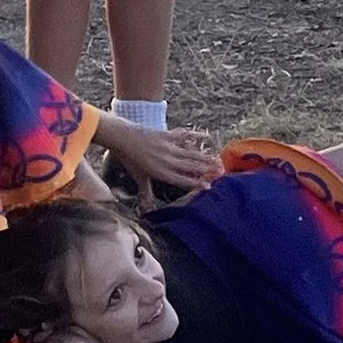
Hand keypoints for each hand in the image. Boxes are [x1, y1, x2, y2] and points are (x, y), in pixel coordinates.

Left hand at [96, 118, 216, 193]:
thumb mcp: (138, 177)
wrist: (122, 138)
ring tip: (218, 160)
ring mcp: (168, 148)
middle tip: (221, 172)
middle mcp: (167, 162)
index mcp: (161, 173)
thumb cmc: (129, 159)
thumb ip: (145, 192)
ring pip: (191, 154)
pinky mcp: (167, 135)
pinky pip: (184, 135)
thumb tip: (146, 206)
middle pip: (191, 167)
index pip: (182, 181)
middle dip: (207, 170)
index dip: (196, 184)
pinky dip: (196, 135)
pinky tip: (207, 136)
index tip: (209, 187)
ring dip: (205, 157)